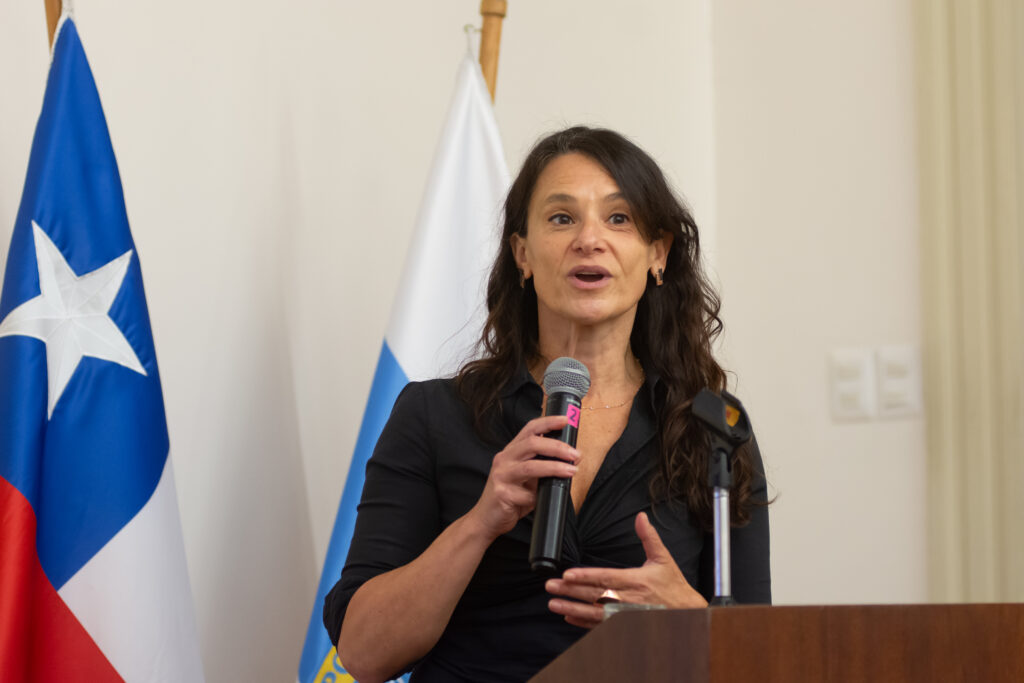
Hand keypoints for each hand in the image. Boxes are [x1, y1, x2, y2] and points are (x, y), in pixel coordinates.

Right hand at [466, 415, 579, 541]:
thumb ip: (544, 467)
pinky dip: (540, 497)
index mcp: (511, 451)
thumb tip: (571, 459)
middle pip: (532, 444)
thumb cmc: (510, 497)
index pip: (530, 429)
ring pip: (531, 467)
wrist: (486, 519)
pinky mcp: (502, 494)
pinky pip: (528, 494)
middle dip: (557, 447)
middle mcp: (504, 459)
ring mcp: (501, 475)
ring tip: (571, 471)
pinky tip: (545, 499)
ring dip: (555, 467)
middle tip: (575, 454)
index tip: (565, 421)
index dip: (548, 422)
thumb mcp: (528, 478)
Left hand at [545, 511, 707, 628]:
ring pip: (593, 612)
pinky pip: (599, 625)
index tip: (567, 575)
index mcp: (635, 582)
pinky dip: (583, 622)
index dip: (585, 576)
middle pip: (593, 595)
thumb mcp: (663, 559)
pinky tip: (569, 616)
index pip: (605, 578)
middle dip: (571, 591)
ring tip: (553, 603)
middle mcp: (627, 600)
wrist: (686, 613)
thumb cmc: (673, 586)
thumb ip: (649, 537)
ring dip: (572, 608)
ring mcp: (624, 615)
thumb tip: (641, 517)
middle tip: (551, 587)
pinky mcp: (623, 625)